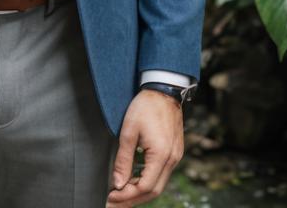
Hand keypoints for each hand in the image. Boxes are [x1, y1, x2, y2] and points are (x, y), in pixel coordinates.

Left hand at [106, 89, 183, 205]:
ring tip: (122, 193)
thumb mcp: (129, 132)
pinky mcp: (174, 152)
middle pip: (154, 191)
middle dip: (133, 199)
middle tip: (115, 201)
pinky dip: (148, 181)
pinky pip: (162, 174)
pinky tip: (134, 179)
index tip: (112, 197)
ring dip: (141, 191)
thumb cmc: (145, 107)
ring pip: (159, 184)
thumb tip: (118, 183)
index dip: (127, 196)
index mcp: (161, 155)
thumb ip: (124, 160)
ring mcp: (175, 157)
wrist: (163, 90)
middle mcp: (172, 160)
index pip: (145, 187)